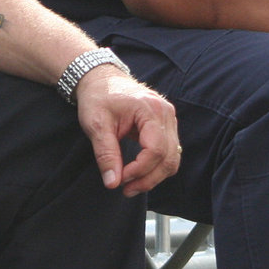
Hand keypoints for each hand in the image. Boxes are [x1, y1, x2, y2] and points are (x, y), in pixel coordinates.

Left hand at [74, 62, 180, 196]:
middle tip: (126, 190)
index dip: (140, 170)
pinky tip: (139, 174)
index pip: (155, 150)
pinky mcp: (166, 125)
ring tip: (131, 186)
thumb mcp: (96, 125)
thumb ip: (106, 154)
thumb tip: (113, 184)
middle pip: (169, 157)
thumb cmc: (98, 98)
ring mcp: (169, 119)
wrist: (101, 79)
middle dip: (148, 179)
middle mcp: (166, 113)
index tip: (120, 180)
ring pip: (172, 158)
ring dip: (154, 176)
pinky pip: (169, 152)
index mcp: (150, 109)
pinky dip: (157, 167)